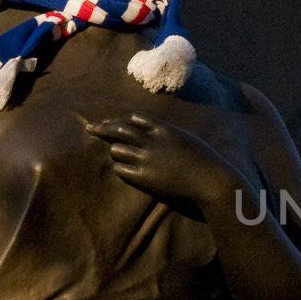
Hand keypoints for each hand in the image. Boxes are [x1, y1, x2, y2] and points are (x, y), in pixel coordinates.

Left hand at [85, 112, 240, 208]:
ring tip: (114, 152)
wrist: (210, 180)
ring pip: (117, 149)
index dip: (120, 120)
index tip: (110, 121)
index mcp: (163, 129)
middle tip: (90, 128)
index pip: (134, 119)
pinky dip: (119, 167)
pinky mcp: (144, 177)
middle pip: (118, 130)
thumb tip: (160, 133)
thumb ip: (170, 134)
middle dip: (102, 128)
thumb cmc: (205, 161)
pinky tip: (121, 168)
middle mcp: (151, 141)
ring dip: (114, 150)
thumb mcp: (187, 139)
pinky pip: (121, 169)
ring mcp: (146, 159)